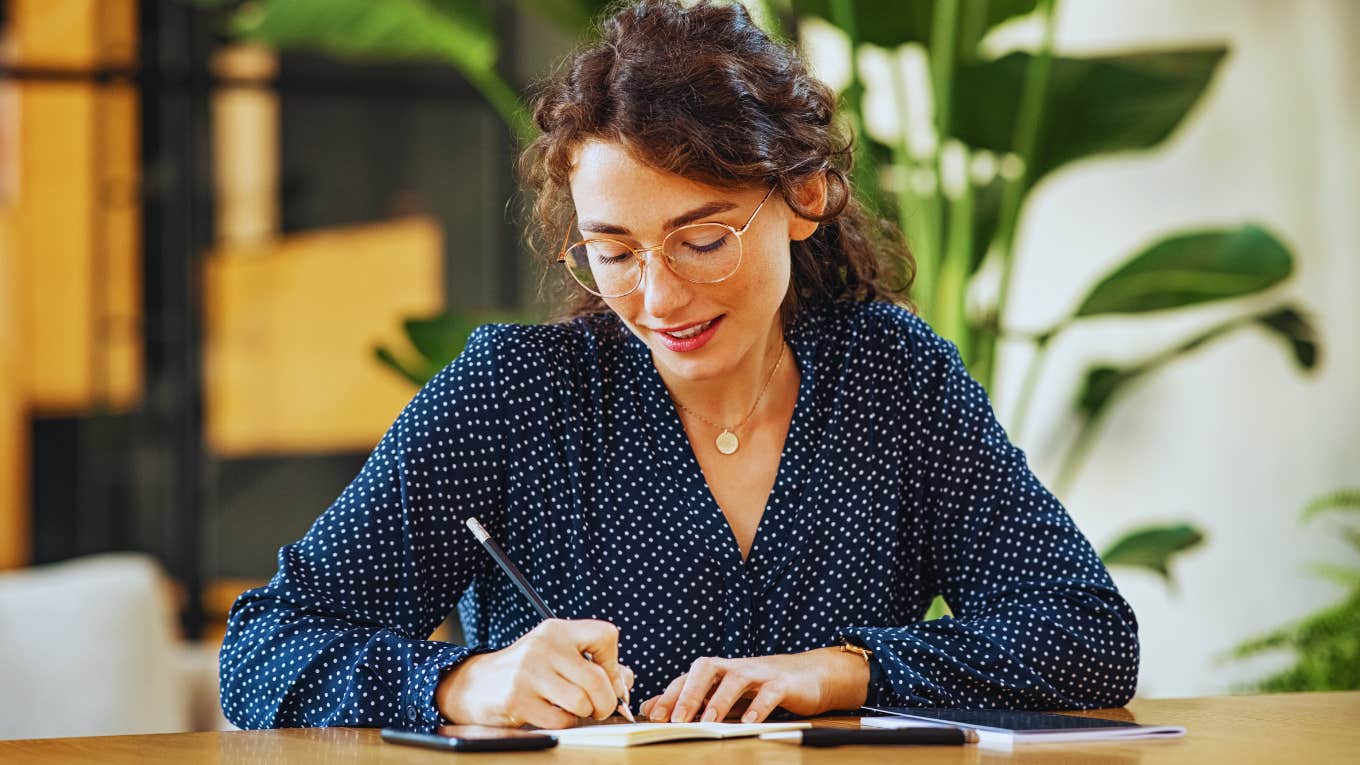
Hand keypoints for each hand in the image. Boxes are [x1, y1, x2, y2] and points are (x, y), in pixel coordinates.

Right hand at [435, 618, 634, 728]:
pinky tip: (552, 715)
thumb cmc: (526, 671)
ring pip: (581, 702)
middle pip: (598, 678)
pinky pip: (560, 720)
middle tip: (600, 709)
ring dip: (584, 714)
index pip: (606, 635)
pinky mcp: (517, 699)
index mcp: (557, 630)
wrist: (475, 684)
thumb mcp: (557, 656)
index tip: (607, 676)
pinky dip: (564, 723)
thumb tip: (626, 680)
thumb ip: (594, 664)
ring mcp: (529, 671)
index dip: (614, 662)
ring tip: (573, 710)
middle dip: (606, 701)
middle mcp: (544, 645)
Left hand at [638, 647, 868, 723]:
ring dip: (719, 700)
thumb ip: (692, 700)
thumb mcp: (725, 693)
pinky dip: (758, 707)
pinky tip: (748, 723)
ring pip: (736, 678)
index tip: (653, 716)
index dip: (669, 694)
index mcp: (719, 670)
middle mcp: (736, 667)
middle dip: (689, 693)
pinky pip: (769, 692)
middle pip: (706, 668)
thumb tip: (650, 707)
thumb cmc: (762, 686)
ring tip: (707, 722)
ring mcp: (760, 672)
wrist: (810, 675)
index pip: (688, 677)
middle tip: (676, 719)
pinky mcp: (783, 683)